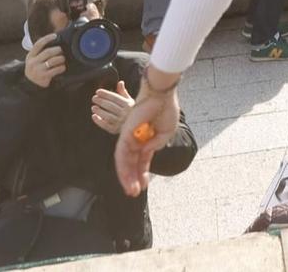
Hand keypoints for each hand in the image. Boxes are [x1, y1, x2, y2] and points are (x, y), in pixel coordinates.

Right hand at [23, 33, 65, 88]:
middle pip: (48, 52)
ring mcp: (38, 70)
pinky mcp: (44, 76)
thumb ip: (41, 52)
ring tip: (62, 59)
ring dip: (61, 58)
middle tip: (61, 51)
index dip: (47, 38)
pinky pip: (56, 69)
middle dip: (57, 50)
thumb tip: (55, 40)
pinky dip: (61, 67)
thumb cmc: (36, 69)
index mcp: (30, 56)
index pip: (38, 44)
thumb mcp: (34, 60)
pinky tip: (62, 67)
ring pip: (53, 60)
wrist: (31, 85)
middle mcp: (33, 62)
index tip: (55, 35)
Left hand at [92, 78, 133, 134]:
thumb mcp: (130, 101)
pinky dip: (99, 121)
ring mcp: (121, 123)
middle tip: (94, 98)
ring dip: (99, 111)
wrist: (137, 127)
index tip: (98, 91)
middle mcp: (125, 114)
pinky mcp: (115, 130)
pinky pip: (106, 125)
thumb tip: (119, 82)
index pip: (115, 98)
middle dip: (101, 101)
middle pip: (111, 106)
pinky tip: (94, 116)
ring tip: (93, 107)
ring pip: (108, 116)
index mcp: (129, 105)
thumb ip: (123, 92)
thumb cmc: (131, 111)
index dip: (106, 94)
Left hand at [114, 81, 180, 195]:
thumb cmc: (166, 109)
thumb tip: (146, 152)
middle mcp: (136, 140)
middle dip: (133, 179)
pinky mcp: (124, 135)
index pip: (142, 160)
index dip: (143, 173)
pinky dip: (124, 168)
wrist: (161, 94)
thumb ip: (156, 145)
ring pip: (125, 163)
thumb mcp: (166, 132)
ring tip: (132, 192)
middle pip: (132, 164)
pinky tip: (129, 179)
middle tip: (135, 194)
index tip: (145, 186)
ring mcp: (129, 138)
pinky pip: (121, 156)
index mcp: (147, 139)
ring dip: (127, 178)